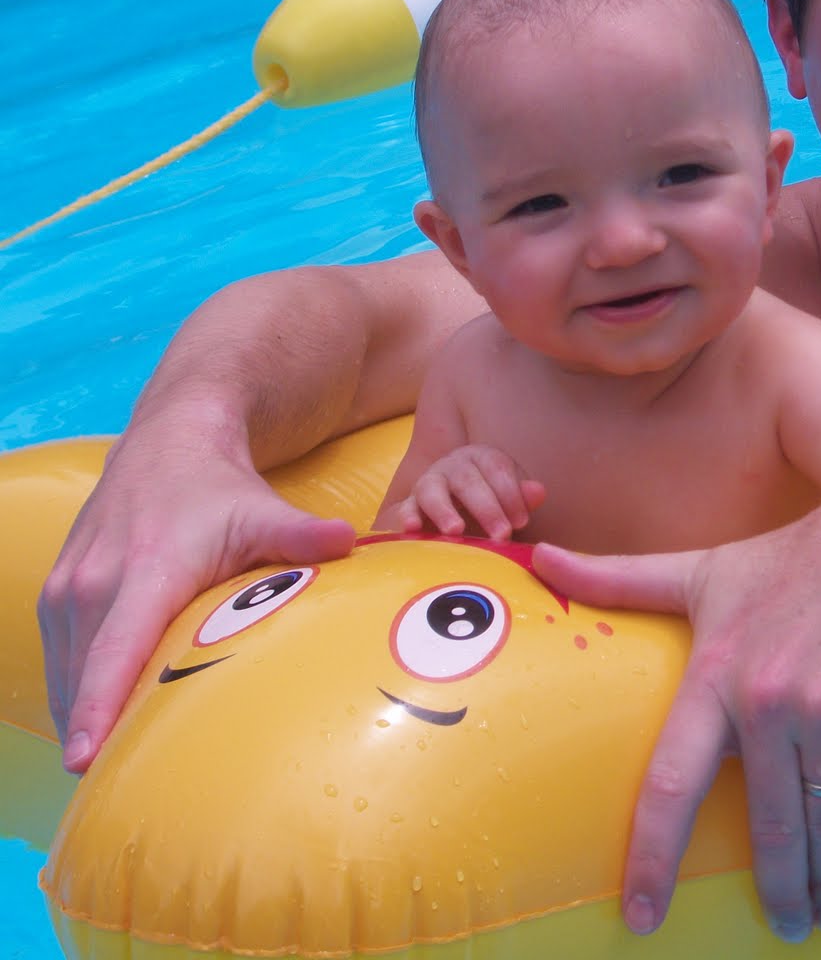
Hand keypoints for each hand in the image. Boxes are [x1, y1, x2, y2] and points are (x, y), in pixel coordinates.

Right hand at [38, 441, 354, 772]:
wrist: (168, 441)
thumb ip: (302, 533)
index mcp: (146, 571)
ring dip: (82, 721)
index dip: (96, 707)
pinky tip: (100, 731)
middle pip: (84, 676)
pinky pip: (59, 661)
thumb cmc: (219, 487)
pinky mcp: (56, 593)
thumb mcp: (263, 509)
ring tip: (111, 776)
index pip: (113, 650)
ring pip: (66, 675)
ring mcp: (67, 588)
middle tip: (118, 792)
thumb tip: (351, 542)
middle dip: (94, 735)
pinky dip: (75, 697)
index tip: (84, 760)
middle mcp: (94, 582)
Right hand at [376, 444, 544, 540]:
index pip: (497, 468)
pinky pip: (404, 508)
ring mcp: (428, 483)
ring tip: (457, 531)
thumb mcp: (509, 503)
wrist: (455, 517)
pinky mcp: (408, 505)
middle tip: (502, 536)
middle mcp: (453, 466)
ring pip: (433, 490)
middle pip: (468, 480)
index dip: (511, 494)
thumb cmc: (490, 510)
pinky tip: (413, 528)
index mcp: (482, 457)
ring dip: (445, 511)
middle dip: (487, 508)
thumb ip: (522, 498)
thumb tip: (538, 492)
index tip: (522, 522)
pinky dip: (407, 516)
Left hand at [531, 455, 820, 941]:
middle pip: (770, 829)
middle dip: (784, 892)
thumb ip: (623, 578)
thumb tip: (539, 559)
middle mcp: (769, 698)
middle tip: (790, 926)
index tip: (641, 917)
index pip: (670, 784)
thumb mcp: (709, 569)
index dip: (652, 858)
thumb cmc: (802, 553)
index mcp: (717, 673)